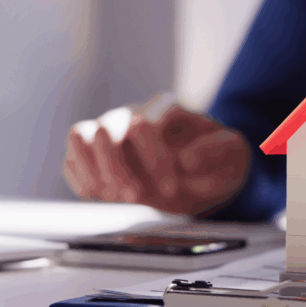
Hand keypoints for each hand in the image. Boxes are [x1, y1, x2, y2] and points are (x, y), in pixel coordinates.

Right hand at [62, 93, 250, 215]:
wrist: (204, 172)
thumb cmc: (218, 160)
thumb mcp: (233, 154)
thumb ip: (217, 151)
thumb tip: (185, 159)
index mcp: (167, 109)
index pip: (147, 124)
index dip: (154, 159)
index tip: (171, 188)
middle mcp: (134, 114)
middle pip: (108, 128)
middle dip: (119, 168)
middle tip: (136, 197)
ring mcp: (111, 130)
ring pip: (80, 135)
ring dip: (93, 170)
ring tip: (112, 196)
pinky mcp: (95, 152)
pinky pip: (72, 157)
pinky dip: (80, 177)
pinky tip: (99, 195)